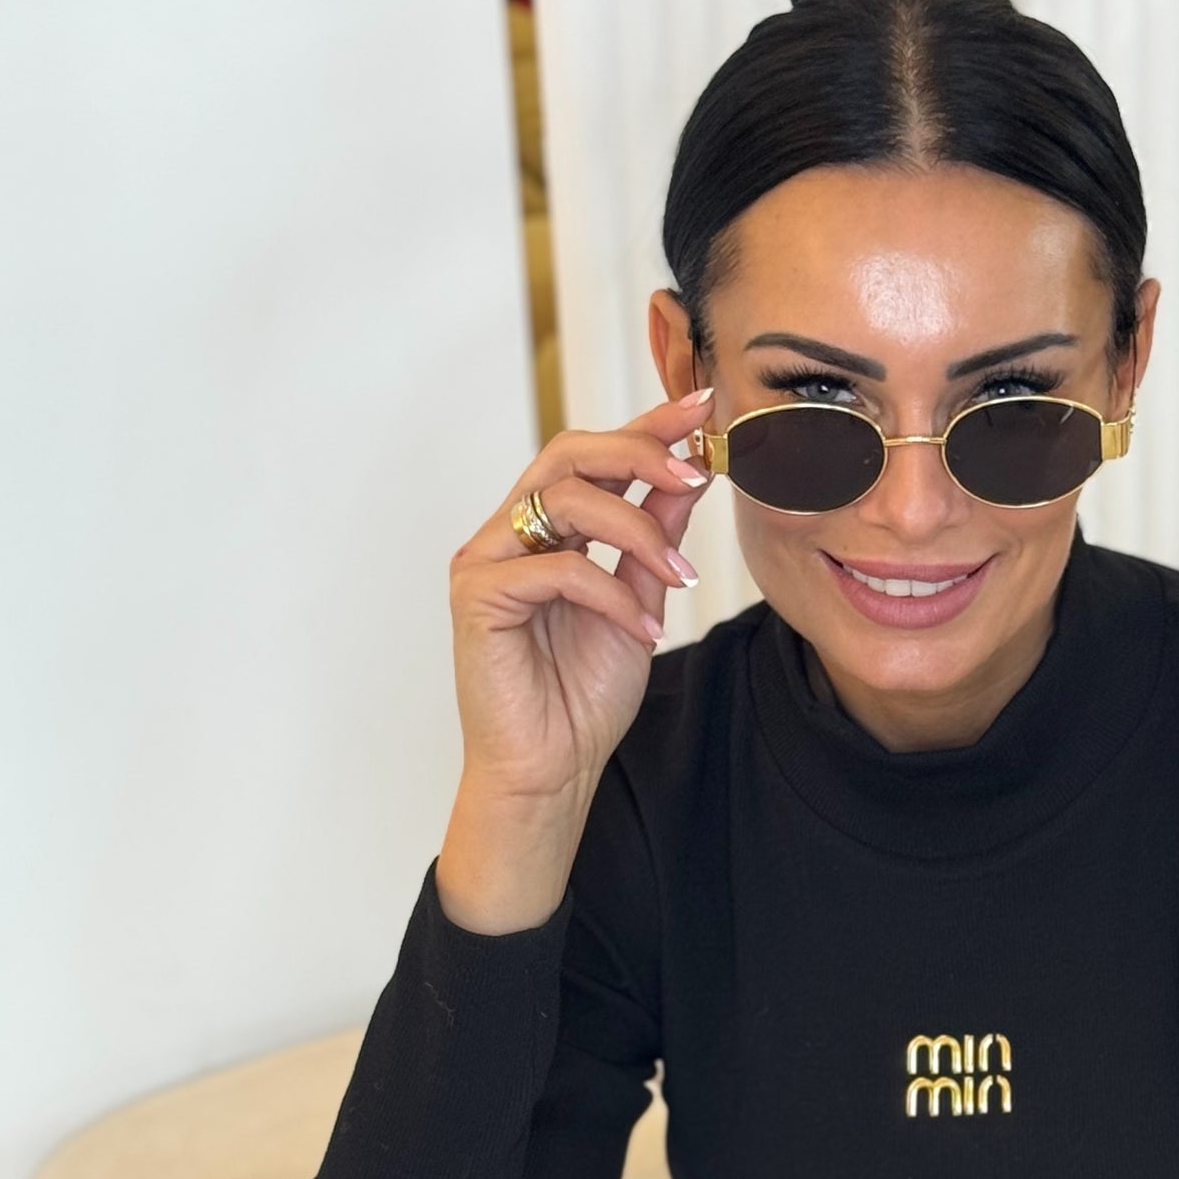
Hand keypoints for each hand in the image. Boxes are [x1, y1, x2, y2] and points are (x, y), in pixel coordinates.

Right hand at [435, 387, 714, 932]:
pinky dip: (610, 593)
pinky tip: (641, 627)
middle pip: (571, 454)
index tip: (702, 408)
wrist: (551, 770)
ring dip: (638, 532)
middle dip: (641, 454)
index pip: (596, 454)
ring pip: (566, 502)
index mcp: (546, 527)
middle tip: (697, 473)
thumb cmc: (583, 696)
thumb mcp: (638, 601)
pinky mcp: (476, 596)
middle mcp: (510, 531)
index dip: (647, 425)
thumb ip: (655, 538)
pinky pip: (557, 569)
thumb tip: (692, 474)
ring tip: (676, 582)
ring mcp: (486, 559)